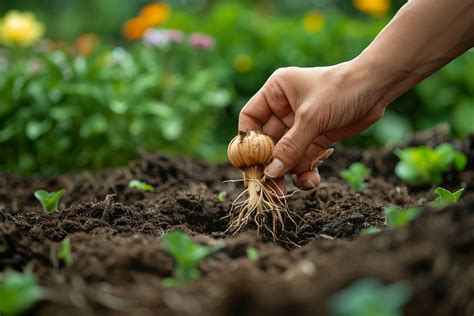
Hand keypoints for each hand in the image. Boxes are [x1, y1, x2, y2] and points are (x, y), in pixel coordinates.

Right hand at [238, 60, 388, 192]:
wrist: (377, 89)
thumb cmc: (341, 90)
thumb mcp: (311, 118)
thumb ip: (290, 147)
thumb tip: (270, 173)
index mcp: (275, 93)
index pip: (250, 119)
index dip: (247, 142)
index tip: (248, 165)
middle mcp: (284, 109)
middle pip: (267, 142)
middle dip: (269, 165)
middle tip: (269, 187)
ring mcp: (300, 125)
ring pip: (285, 154)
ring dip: (288, 173)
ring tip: (292, 190)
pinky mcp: (316, 137)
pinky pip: (303, 158)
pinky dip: (305, 171)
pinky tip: (312, 181)